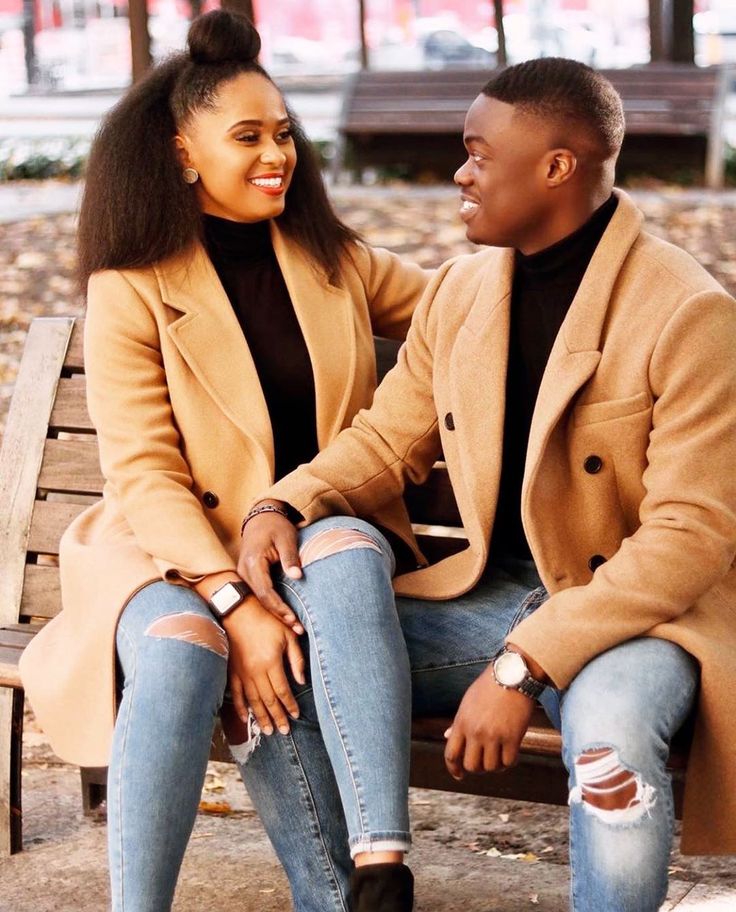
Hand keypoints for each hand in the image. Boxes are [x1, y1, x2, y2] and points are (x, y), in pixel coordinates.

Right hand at [223, 595, 304, 735]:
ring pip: (252, 701)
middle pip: (268, 700)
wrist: (237, 612)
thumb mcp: (288, 635)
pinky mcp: (231, 671)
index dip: (290, 705)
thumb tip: (301, 681)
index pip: (283, 691)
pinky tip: (245, 718)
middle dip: (277, 717)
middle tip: (284, 731)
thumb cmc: (266, 620)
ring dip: (261, 717)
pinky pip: (236, 694)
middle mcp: (255, 671)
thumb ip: (296, 659)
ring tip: (269, 731)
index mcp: (271, 662)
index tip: (296, 716)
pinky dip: (240, 708)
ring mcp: (241, 673)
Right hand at [238, 501, 303, 632]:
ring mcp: (242, 575)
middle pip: (261, 601)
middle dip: (279, 617)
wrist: (261, 517)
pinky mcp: (246, 577)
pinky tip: (284, 616)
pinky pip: (258, 595)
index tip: (295, 620)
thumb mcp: (286, 538)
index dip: (280, 608)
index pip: (266, 592)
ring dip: (275, 614)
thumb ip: (290, 557)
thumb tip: (298, 576)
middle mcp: (243, 571)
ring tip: (294, 627)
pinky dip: (271, 606)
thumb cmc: (276, 526)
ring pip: (258, 600)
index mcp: (253, 562)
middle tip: (299, 631)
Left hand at [444, 666, 534, 779]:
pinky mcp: (513, 737)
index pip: (451, 754)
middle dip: (478, 768)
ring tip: (499, 756)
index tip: (459, 775)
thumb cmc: (489, 685)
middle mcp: (475, 732)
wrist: (512, 674)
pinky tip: (511, 754)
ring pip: (491, 767)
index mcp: (461, 722)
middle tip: (485, 762)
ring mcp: (494, 736)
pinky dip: (510, 762)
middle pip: (472, 766)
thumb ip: (458, 722)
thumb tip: (447, 736)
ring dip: (495, 766)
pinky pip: (509, 762)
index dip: (453, 769)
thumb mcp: (468, 702)